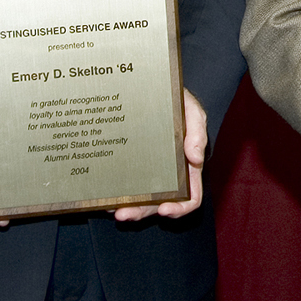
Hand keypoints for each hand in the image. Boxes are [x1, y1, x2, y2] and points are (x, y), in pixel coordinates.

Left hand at [114, 88, 207, 220]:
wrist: (150, 86)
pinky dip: (113, 194)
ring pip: (138, 201)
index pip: (190, 196)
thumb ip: (198, 131)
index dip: (180, 208)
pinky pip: (122, 186)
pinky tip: (102, 195)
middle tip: (124, 213)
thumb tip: (196, 158)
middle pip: (158, 204)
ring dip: (126, 208)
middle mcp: (167, 174)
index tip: (165, 209)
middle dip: (142, 212)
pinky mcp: (127, 165)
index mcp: (186, 166)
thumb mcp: (191, 110)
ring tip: (110, 208)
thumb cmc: (176, 100)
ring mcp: (146, 171)